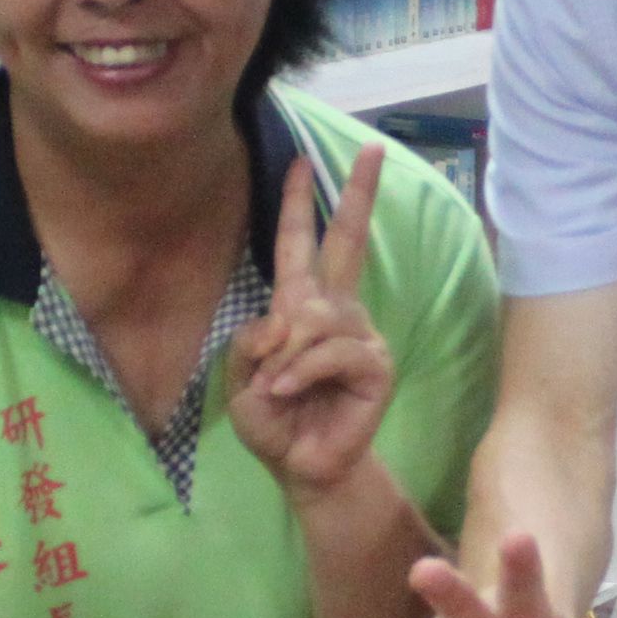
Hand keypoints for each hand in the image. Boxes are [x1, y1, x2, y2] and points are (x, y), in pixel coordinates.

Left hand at [224, 150, 397, 500]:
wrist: (301, 467)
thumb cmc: (274, 420)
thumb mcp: (241, 376)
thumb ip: (252, 340)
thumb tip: (288, 322)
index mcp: (300, 307)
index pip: (301, 245)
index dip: (300, 204)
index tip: (303, 160)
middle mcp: (335, 312)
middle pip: (346, 243)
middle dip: (357, 195)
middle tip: (374, 150)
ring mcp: (360, 336)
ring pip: (316, 316)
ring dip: (286, 355)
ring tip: (279, 388)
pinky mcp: (376, 365)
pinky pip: (332, 350)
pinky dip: (303, 371)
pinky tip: (292, 391)